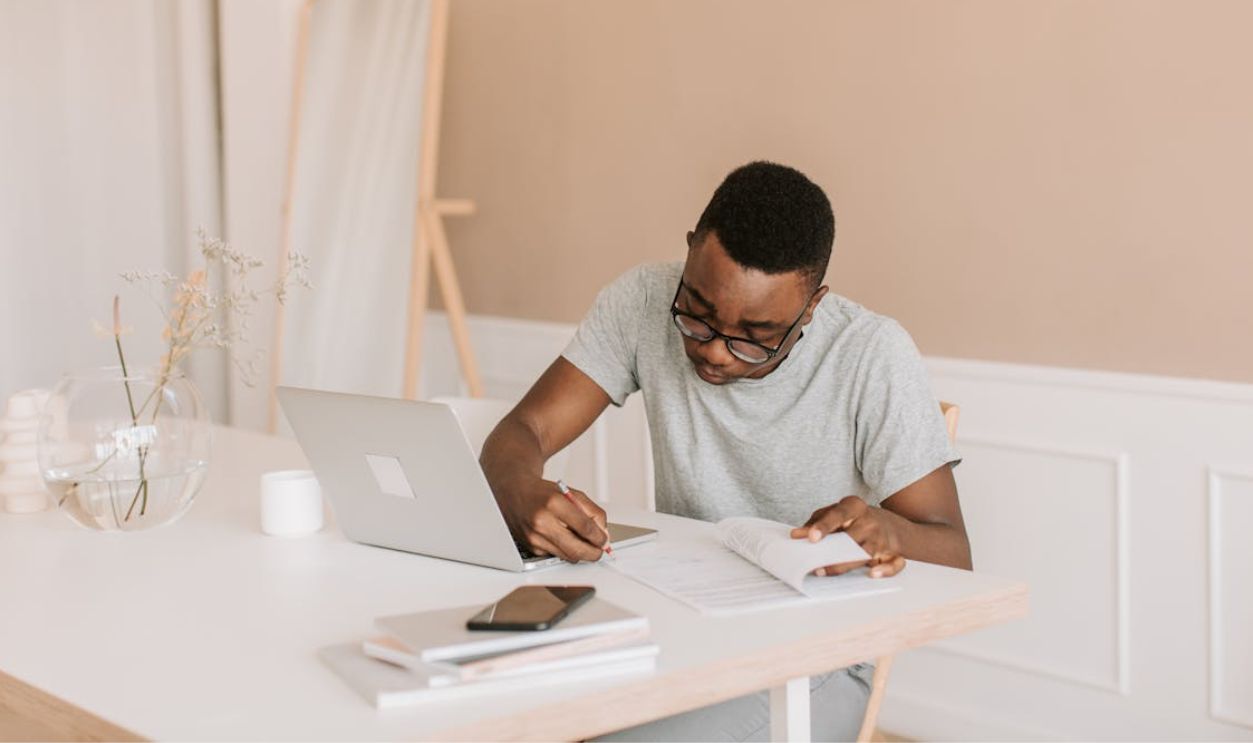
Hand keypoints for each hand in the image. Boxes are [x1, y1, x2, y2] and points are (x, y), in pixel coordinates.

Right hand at [495, 477, 607, 562]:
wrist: (514, 492)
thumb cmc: (542, 493)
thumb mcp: (570, 493)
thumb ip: (591, 511)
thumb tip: (602, 533)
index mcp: (554, 502)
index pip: (585, 527)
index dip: (599, 537)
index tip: (604, 540)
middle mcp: (542, 521)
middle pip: (576, 549)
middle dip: (593, 553)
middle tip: (599, 550)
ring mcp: (535, 536)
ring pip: (568, 556)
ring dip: (580, 553)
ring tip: (583, 542)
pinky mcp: (531, 547)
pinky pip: (556, 555)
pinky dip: (564, 550)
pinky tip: (562, 538)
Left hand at [790, 495, 906, 577]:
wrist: (885, 522)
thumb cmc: (851, 519)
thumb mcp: (833, 513)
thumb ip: (815, 522)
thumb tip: (797, 535)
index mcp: (855, 507)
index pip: (839, 514)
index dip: (825, 526)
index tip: (812, 537)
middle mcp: (870, 522)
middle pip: (851, 539)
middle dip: (831, 552)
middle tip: (812, 563)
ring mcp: (883, 538)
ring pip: (865, 554)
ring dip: (845, 565)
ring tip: (823, 571)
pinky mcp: (893, 553)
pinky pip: (894, 564)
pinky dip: (886, 570)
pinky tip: (872, 574)